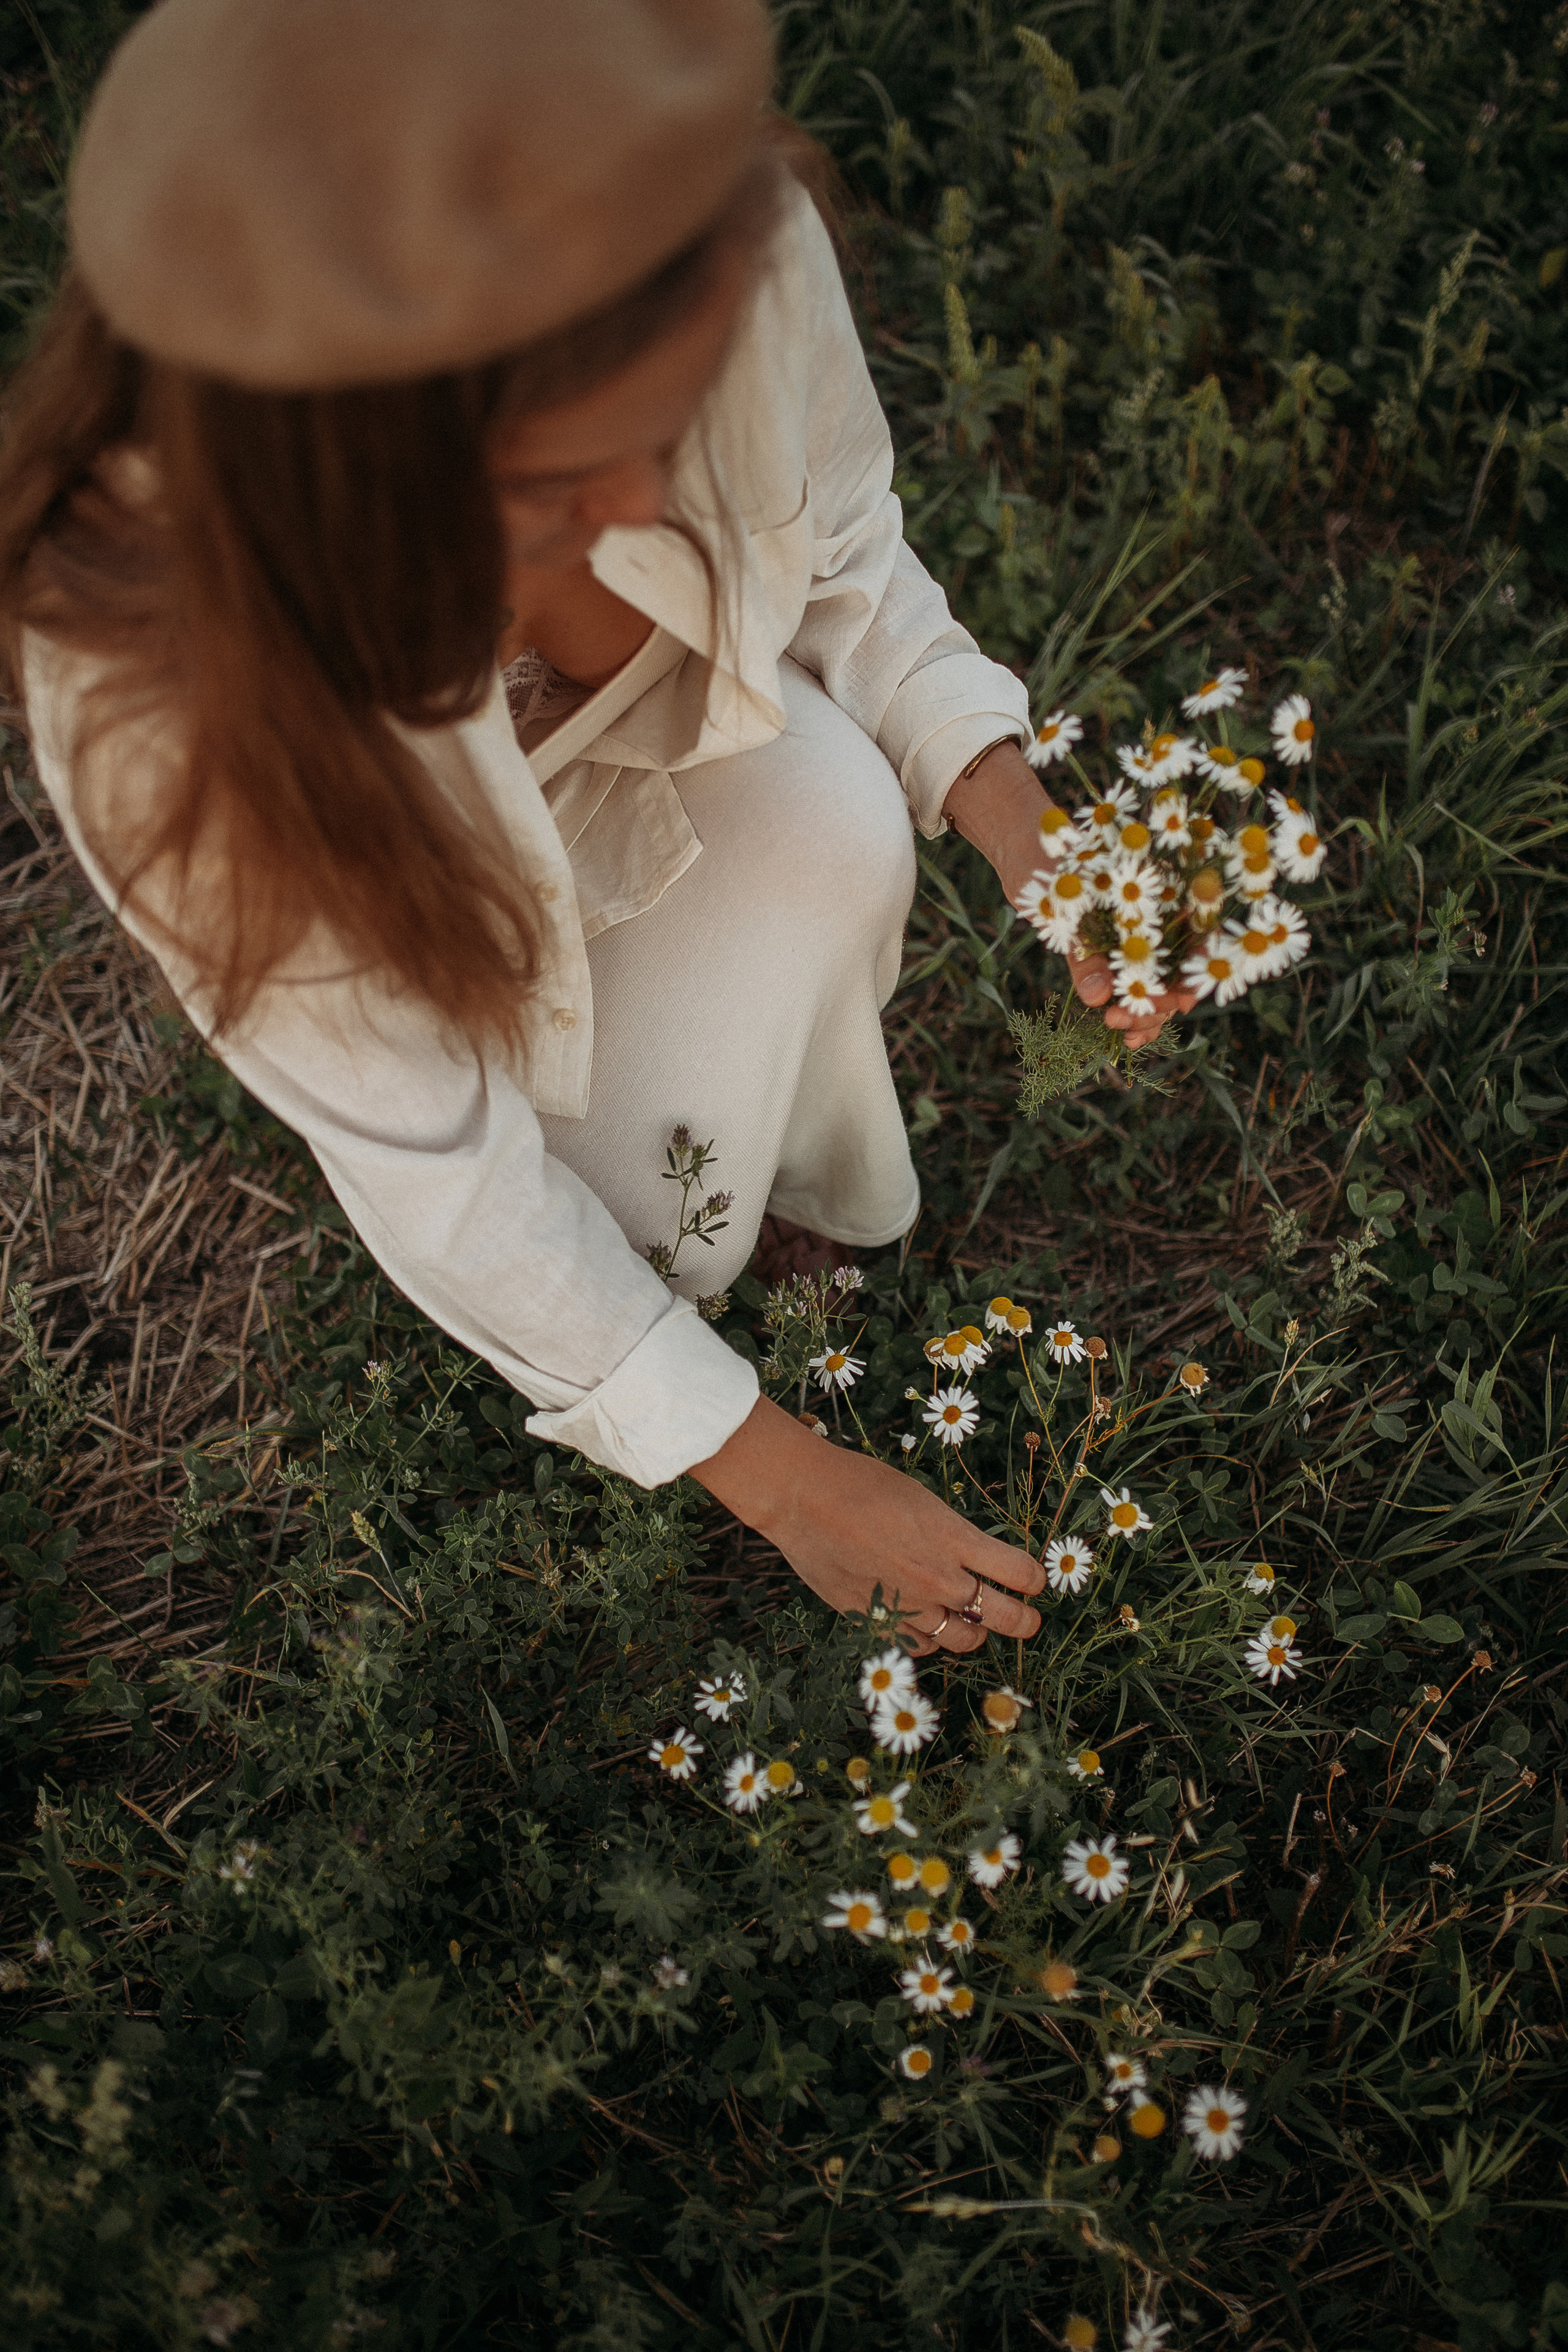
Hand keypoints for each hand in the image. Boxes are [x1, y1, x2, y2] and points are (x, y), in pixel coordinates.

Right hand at [688, 1395, 1043, 1655]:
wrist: (803, 1498)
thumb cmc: (859, 1484)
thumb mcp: (921, 1499)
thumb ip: (950, 1534)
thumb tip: (969, 1554)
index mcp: (954, 1537)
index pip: (1018, 1571)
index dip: (1033, 1579)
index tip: (1034, 1580)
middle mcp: (939, 1576)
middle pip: (1004, 1617)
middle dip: (1024, 1622)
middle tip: (1028, 1622)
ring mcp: (909, 1604)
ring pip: (964, 1640)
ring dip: (974, 1634)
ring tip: (974, 1627)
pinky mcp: (878, 1622)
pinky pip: (920, 1647)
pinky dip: (929, 1641)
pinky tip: (926, 1628)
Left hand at [942, 740, 1195, 1048]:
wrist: (1026, 848)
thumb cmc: (1048, 861)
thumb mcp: (1065, 904)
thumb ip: (1082, 952)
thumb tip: (1099, 998)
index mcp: (1164, 890)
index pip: (1200, 937)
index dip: (1195, 974)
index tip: (1171, 1001)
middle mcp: (1160, 915)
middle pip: (1182, 970)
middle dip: (1158, 1003)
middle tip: (1120, 1021)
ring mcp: (1140, 936)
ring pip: (1160, 985)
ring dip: (1146, 1014)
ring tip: (1119, 1032)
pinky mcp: (1117, 954)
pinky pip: (1134, 988)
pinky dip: (1132, 1012)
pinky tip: (1121, 1034)